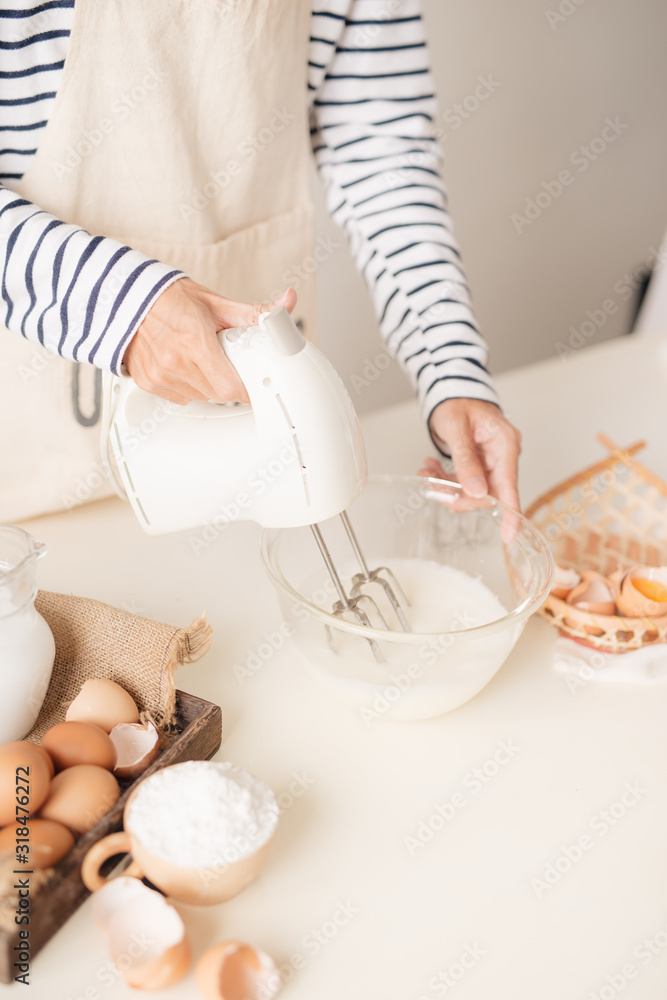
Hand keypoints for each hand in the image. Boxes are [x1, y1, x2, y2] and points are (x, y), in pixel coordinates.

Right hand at [124, 277, 296, 404]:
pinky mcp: (148, 382)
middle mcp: (175, 360)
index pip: (231, 387)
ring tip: (201, 360)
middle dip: (227, 381)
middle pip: (218, 393)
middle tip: (225, 362)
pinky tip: (183, 366)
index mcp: (195, 340)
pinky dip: (187, 386)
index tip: (251, 381)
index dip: (245, 388)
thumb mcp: (216, 303)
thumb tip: (286, 302)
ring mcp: (160, 374)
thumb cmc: (170, 299)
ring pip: (200, 397)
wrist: (126, 298)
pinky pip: (180, 397)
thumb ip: (255, 311)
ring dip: (207, 385)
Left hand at [419, 398, 521, 542]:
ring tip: (426, 472)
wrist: (452, 391)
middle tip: (430, 484)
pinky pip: (466, 482)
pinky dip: (447, 479)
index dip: (509, 512)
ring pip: (473, 490)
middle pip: (487, 491)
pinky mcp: (481, 465)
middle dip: (457, 493)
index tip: (509, 535)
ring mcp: (492, 461)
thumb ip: (466, 460)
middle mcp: (503, 455)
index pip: (509, 485)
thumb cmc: (458, 403)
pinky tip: (431, 470)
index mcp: (505, 443)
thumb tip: (476, 491)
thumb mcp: (457, 429)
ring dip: (447, 486)